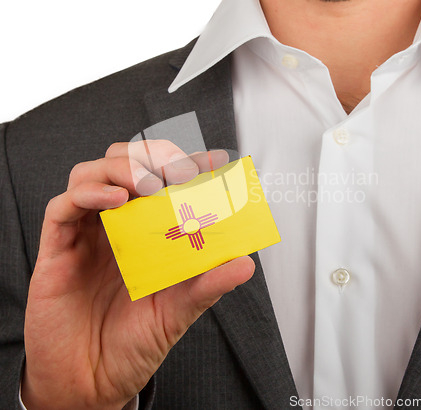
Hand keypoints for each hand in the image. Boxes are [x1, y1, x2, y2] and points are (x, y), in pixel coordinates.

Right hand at [22, 141, 254, 409]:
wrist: (91, 382)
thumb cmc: (133, 342)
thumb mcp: (179, 311)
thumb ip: (208, 284)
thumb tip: (246, 263)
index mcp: (146, 232)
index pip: (164, 182)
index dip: (188, 164)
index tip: (215, 159)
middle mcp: (116, 225)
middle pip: (125, 164)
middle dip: (152, 156)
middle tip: (178, 169)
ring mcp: (86, 233)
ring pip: (91, 173)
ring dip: (121, 167)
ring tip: (148, 184)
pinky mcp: (57, 249)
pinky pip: (62, 207)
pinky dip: (88, 193)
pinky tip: (115, 200)